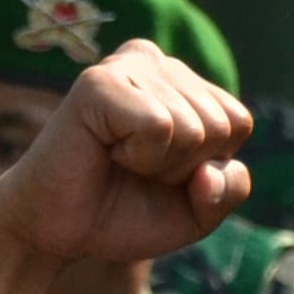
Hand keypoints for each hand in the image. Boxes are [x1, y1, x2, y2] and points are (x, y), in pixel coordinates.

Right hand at [0, 39, 259, 269]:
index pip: (238, 122)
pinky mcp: (99, 82)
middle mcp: (158, 62)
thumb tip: (212, 171)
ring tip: (116, 161)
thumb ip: (229, 191)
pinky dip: (139, 157)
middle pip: (220, 125)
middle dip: (182, 169)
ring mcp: (128, 65)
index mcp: (183, 82)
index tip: (159, 173)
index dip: (205, 166)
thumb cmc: (120, 213)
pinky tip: (105, 152)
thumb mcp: (195, 212)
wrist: (55, 232)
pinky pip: (160, 127)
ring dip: (157, 166)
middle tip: (132, 171)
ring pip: (192, 128)